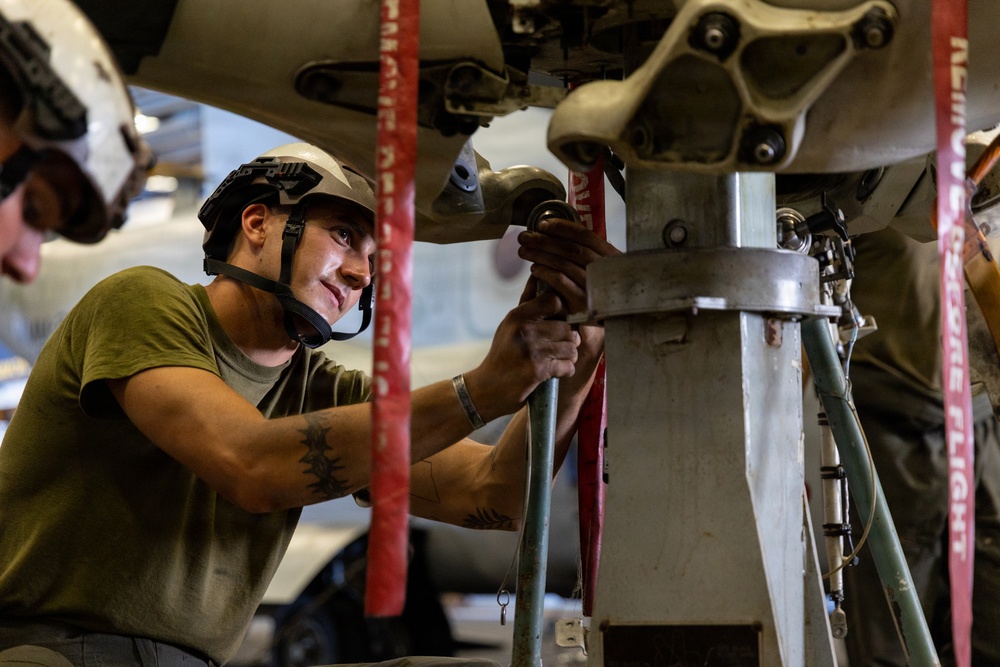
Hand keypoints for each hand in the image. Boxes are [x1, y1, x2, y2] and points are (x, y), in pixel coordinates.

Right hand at [465, 286, 581, 418]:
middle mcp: (524, 330)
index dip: (562, 312)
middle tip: (561, 346)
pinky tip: (556, 371)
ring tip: (559, 358)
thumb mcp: (510, 325)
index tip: (560, 322)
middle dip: (568, 339)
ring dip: (569, 356)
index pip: (554, 301)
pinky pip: (567, 366)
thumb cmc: (502, 354)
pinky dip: (565, 370)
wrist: (487, 387)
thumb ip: (527, 302)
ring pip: (571, 347)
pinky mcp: (537, 371)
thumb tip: (536, 275)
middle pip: (567, 327)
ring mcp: (531, 351)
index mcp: (518, 315)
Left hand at [516, 217, 620, 314]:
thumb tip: (554, 230)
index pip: (586, 236)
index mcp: (612, 257)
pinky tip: (534, 269)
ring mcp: (595, 289)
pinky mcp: (583, 305)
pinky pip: (560, 282)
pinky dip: (545, 272)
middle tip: (525, 237)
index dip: (562, 228)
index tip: (543, 224)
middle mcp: (607, 271)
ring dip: (540, 255)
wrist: (608, 324)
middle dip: (545, 240)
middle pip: (572, 249)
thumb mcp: (596, 268)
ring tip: (524, 251)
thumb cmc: (595, 291)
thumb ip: (583, 252)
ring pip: (564, 264)